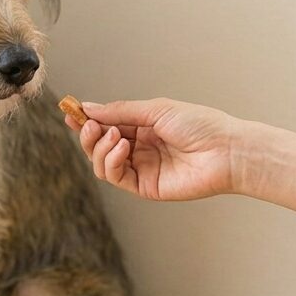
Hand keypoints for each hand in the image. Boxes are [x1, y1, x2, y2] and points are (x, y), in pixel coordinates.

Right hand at [65, 98, 238, 200]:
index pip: (107, 125)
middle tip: (87, 125)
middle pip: (99, 146)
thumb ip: (120, 111)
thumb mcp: (155, 109)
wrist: (225, 150)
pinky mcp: (145, 187)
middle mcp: (140, 148)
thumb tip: (88, 108)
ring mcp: (141, 168)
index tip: (71, 113)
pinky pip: (116, 176)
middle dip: (88, 134)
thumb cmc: (200, 124)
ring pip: (102, 163)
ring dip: (99, 148)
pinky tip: (121, 148)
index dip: (87, 121)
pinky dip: (111, 161)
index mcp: (144, 127)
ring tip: (113, 135)